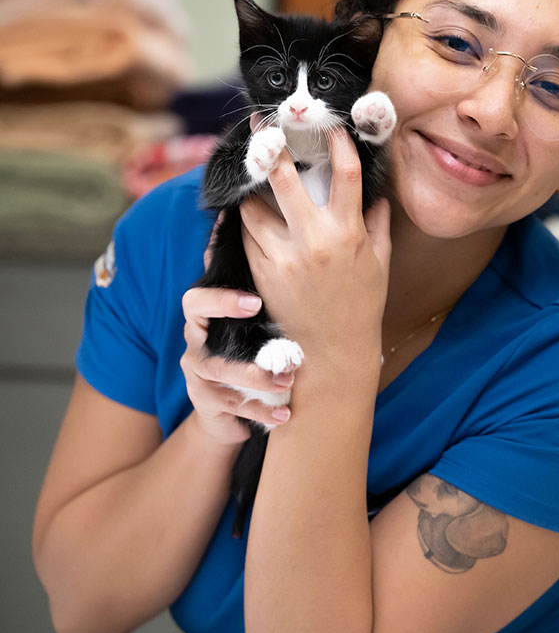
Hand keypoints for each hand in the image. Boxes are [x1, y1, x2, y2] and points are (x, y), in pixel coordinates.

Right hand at [179, 217, 295, 445]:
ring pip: (220, 379)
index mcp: (203, 315)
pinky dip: (261, 413)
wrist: (231, 393)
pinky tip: (286, 415)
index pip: (197, 300)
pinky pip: (231, 410)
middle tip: (284, 358)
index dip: (222, 300)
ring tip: (290, 383)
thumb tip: (243, 217)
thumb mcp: (247, 304)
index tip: (255, 303)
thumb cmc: (246, 336)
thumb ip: (246, 269)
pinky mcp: (206, 405)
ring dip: (258, 383)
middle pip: (202, 345)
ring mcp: (197, 376)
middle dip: (243, 356)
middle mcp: (194, 343)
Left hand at [240, 128, 391, 390]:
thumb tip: (377, 195)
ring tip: (251, 172)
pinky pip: (247, 236)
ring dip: (252, 189)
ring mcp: (282, 256)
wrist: (331, 352)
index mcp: (347, 233)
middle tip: (262, 127)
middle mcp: (312, 240)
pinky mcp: (261, 272)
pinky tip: (246, 210)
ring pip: (253, 208)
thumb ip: (378, 224)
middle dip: (270, 148)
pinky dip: (246, 221)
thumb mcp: (379, 262)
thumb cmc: (361, 305)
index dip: (338, 144)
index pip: (345, 175)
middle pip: (283, 180)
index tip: (331, 127)